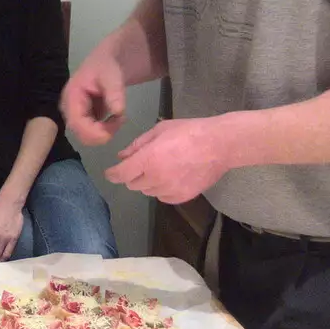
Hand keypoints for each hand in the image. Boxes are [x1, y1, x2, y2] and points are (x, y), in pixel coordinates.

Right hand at [62, 49, 127, 145]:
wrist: (104, 64)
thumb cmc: (105, 68)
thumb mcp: (112, 76)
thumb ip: (114, 93)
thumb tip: (118, 111)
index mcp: (71, 96)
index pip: (76, 123)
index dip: (94, 132)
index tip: (115, 126)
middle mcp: (69, 109)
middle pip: (81, 134)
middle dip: (103, 133)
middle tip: (120, 119)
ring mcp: (75, 116)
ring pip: (87, 137)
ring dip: (106, 132)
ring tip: (118, 117)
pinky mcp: (82, 120)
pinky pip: (92, 134)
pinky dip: (106, 131)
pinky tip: (114, 119)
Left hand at [104, 117, 228, 203]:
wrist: (219, 145)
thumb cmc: (188, 132)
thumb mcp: (160, 131)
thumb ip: (138, 145)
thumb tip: (122, 156)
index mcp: (149, 159)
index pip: (121, 174)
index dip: (112, 174)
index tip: (109, 173)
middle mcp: (156, 178)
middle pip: (133, 184)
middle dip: (132, 175)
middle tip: (142, 163)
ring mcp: (170, 190)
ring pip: (147, 191)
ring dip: (147, 182)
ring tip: (161, 168)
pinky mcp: (182, 197)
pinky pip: (162, 197)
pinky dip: (161, 189)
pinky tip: (171, 177)